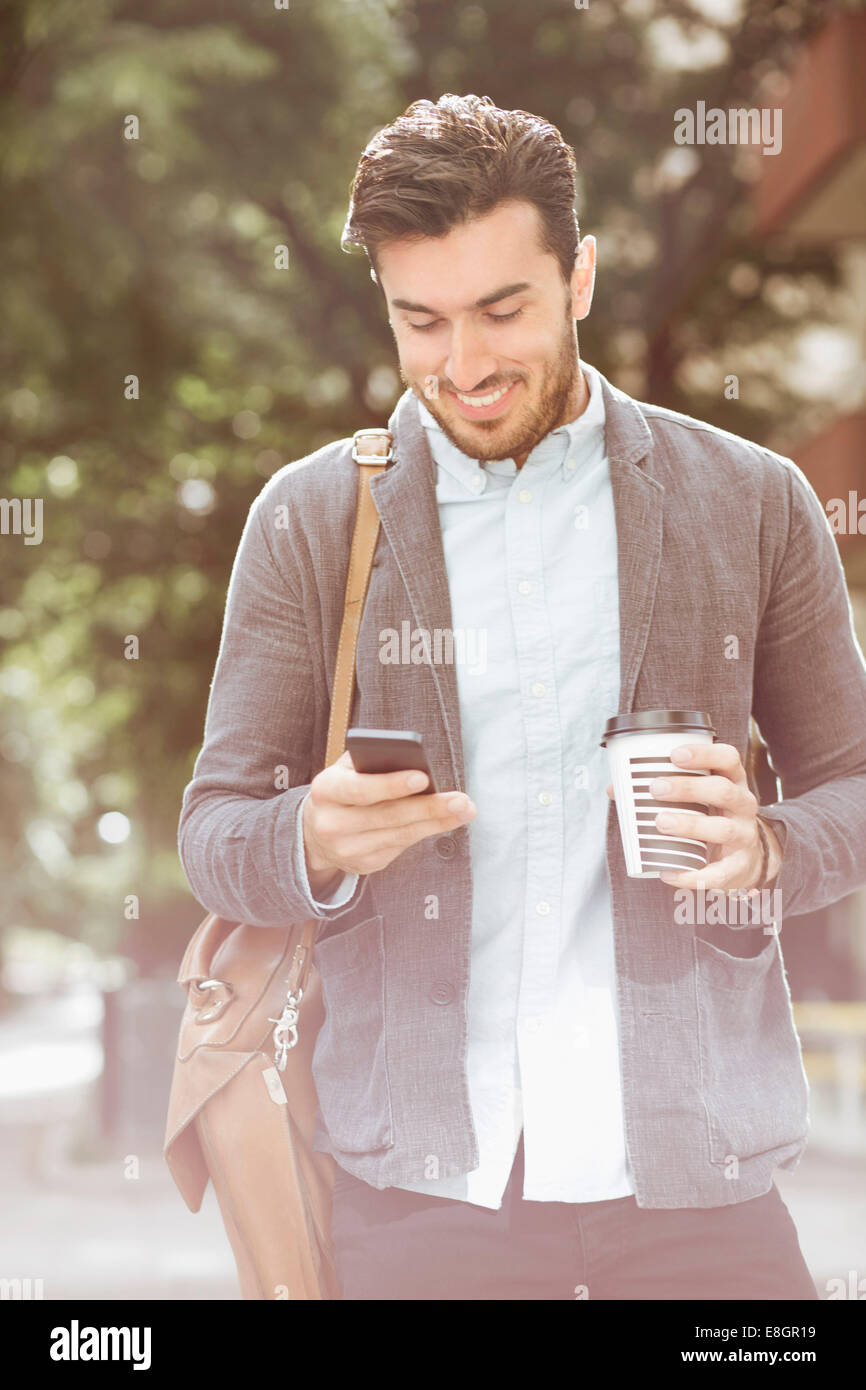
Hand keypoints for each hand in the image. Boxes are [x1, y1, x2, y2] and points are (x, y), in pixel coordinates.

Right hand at [303, 749, 476, 878]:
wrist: (316, 831)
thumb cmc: (343, 788)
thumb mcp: (347, 770)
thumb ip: (373, 763)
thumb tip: (416, 764)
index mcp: (326, 790)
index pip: (360, 788)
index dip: (392, 785)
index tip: (423, 777)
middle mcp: (332, 824)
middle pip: (388, 816)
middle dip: (429, 807)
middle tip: (461, 800)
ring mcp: (347, 849)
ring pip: (400, 834)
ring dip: (436, 822)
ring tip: (464, 809)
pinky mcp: (362, 865)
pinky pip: (401, 847)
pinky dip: (425, 833)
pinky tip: (445, 822)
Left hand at [605, 742, 782, 892]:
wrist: (746, 859)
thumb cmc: (713, 817)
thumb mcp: (698, 798)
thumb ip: (662, 789)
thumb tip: (615, 789)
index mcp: (732, 781)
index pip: (728, 758)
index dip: (704, 753)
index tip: (675, 755)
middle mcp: (743, 805)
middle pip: (722, 791)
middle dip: (688, 788)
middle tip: (656, 788)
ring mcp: (744, 836)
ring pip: (722, 828)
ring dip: (690, 825)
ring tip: (661, 822)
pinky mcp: (739, 867)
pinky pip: (719, 873)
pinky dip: (692, 875)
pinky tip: (668, 873)